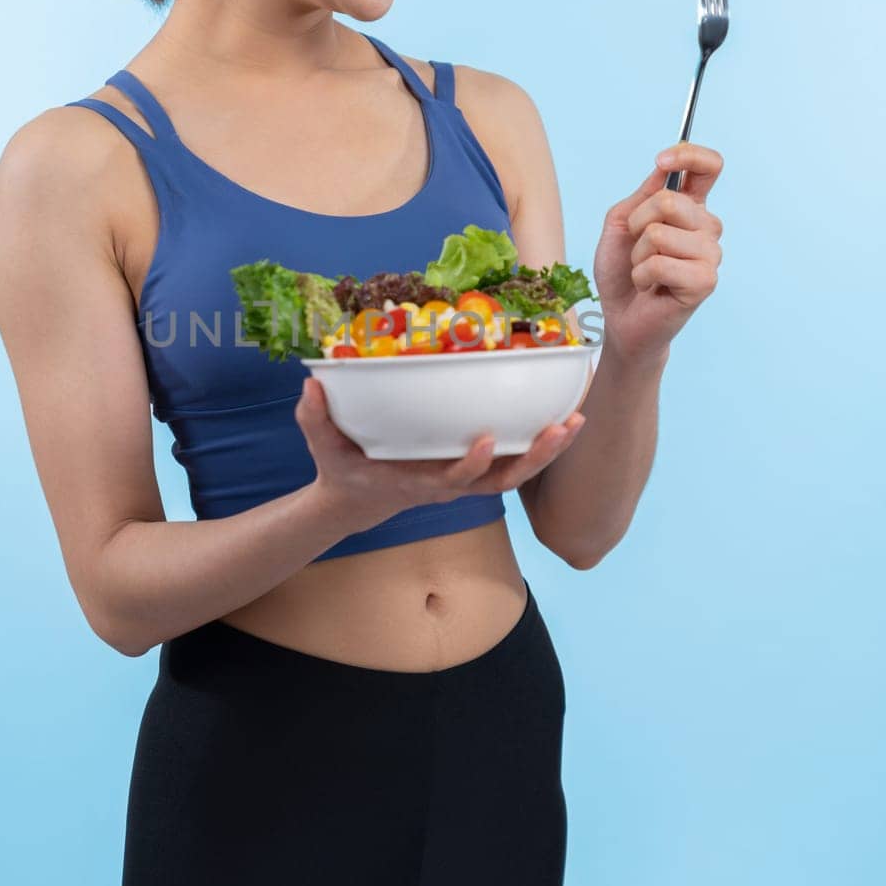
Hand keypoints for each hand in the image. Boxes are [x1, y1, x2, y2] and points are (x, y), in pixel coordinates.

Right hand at [295, 375, 585, 531]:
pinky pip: (510, 460)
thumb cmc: (342, 470)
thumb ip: (315, 418)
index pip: (453, 480)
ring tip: (575, 421)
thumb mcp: (322, 446)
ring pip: (515, 473)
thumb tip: (310, 385)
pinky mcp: (472, 468)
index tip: (486, 440)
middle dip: (535, 458)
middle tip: (563, 428)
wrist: (357, 500)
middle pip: (502, 480)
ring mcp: (465, 479)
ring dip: (547, 451)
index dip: (471, 465)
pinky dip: (536, 443)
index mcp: (419, 483)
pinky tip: (559, 415)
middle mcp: (450, 484)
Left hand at [592, 143, 723, 364]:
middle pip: (669, 200)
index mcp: (692, 208)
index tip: (662, 161)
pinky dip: (642, 275)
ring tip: (645, 271)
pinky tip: (650, 287)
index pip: (709, 167)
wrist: (620, 316)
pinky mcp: (705, 282)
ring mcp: (710, 255)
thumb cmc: (622, 270)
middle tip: (638, 249)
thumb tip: (665, 169)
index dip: (689, 155)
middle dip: (637, 224)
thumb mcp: (622, 223)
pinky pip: (660, 263)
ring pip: (659, 233)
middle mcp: (708, 228)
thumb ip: (643, 195)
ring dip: (638, 254)